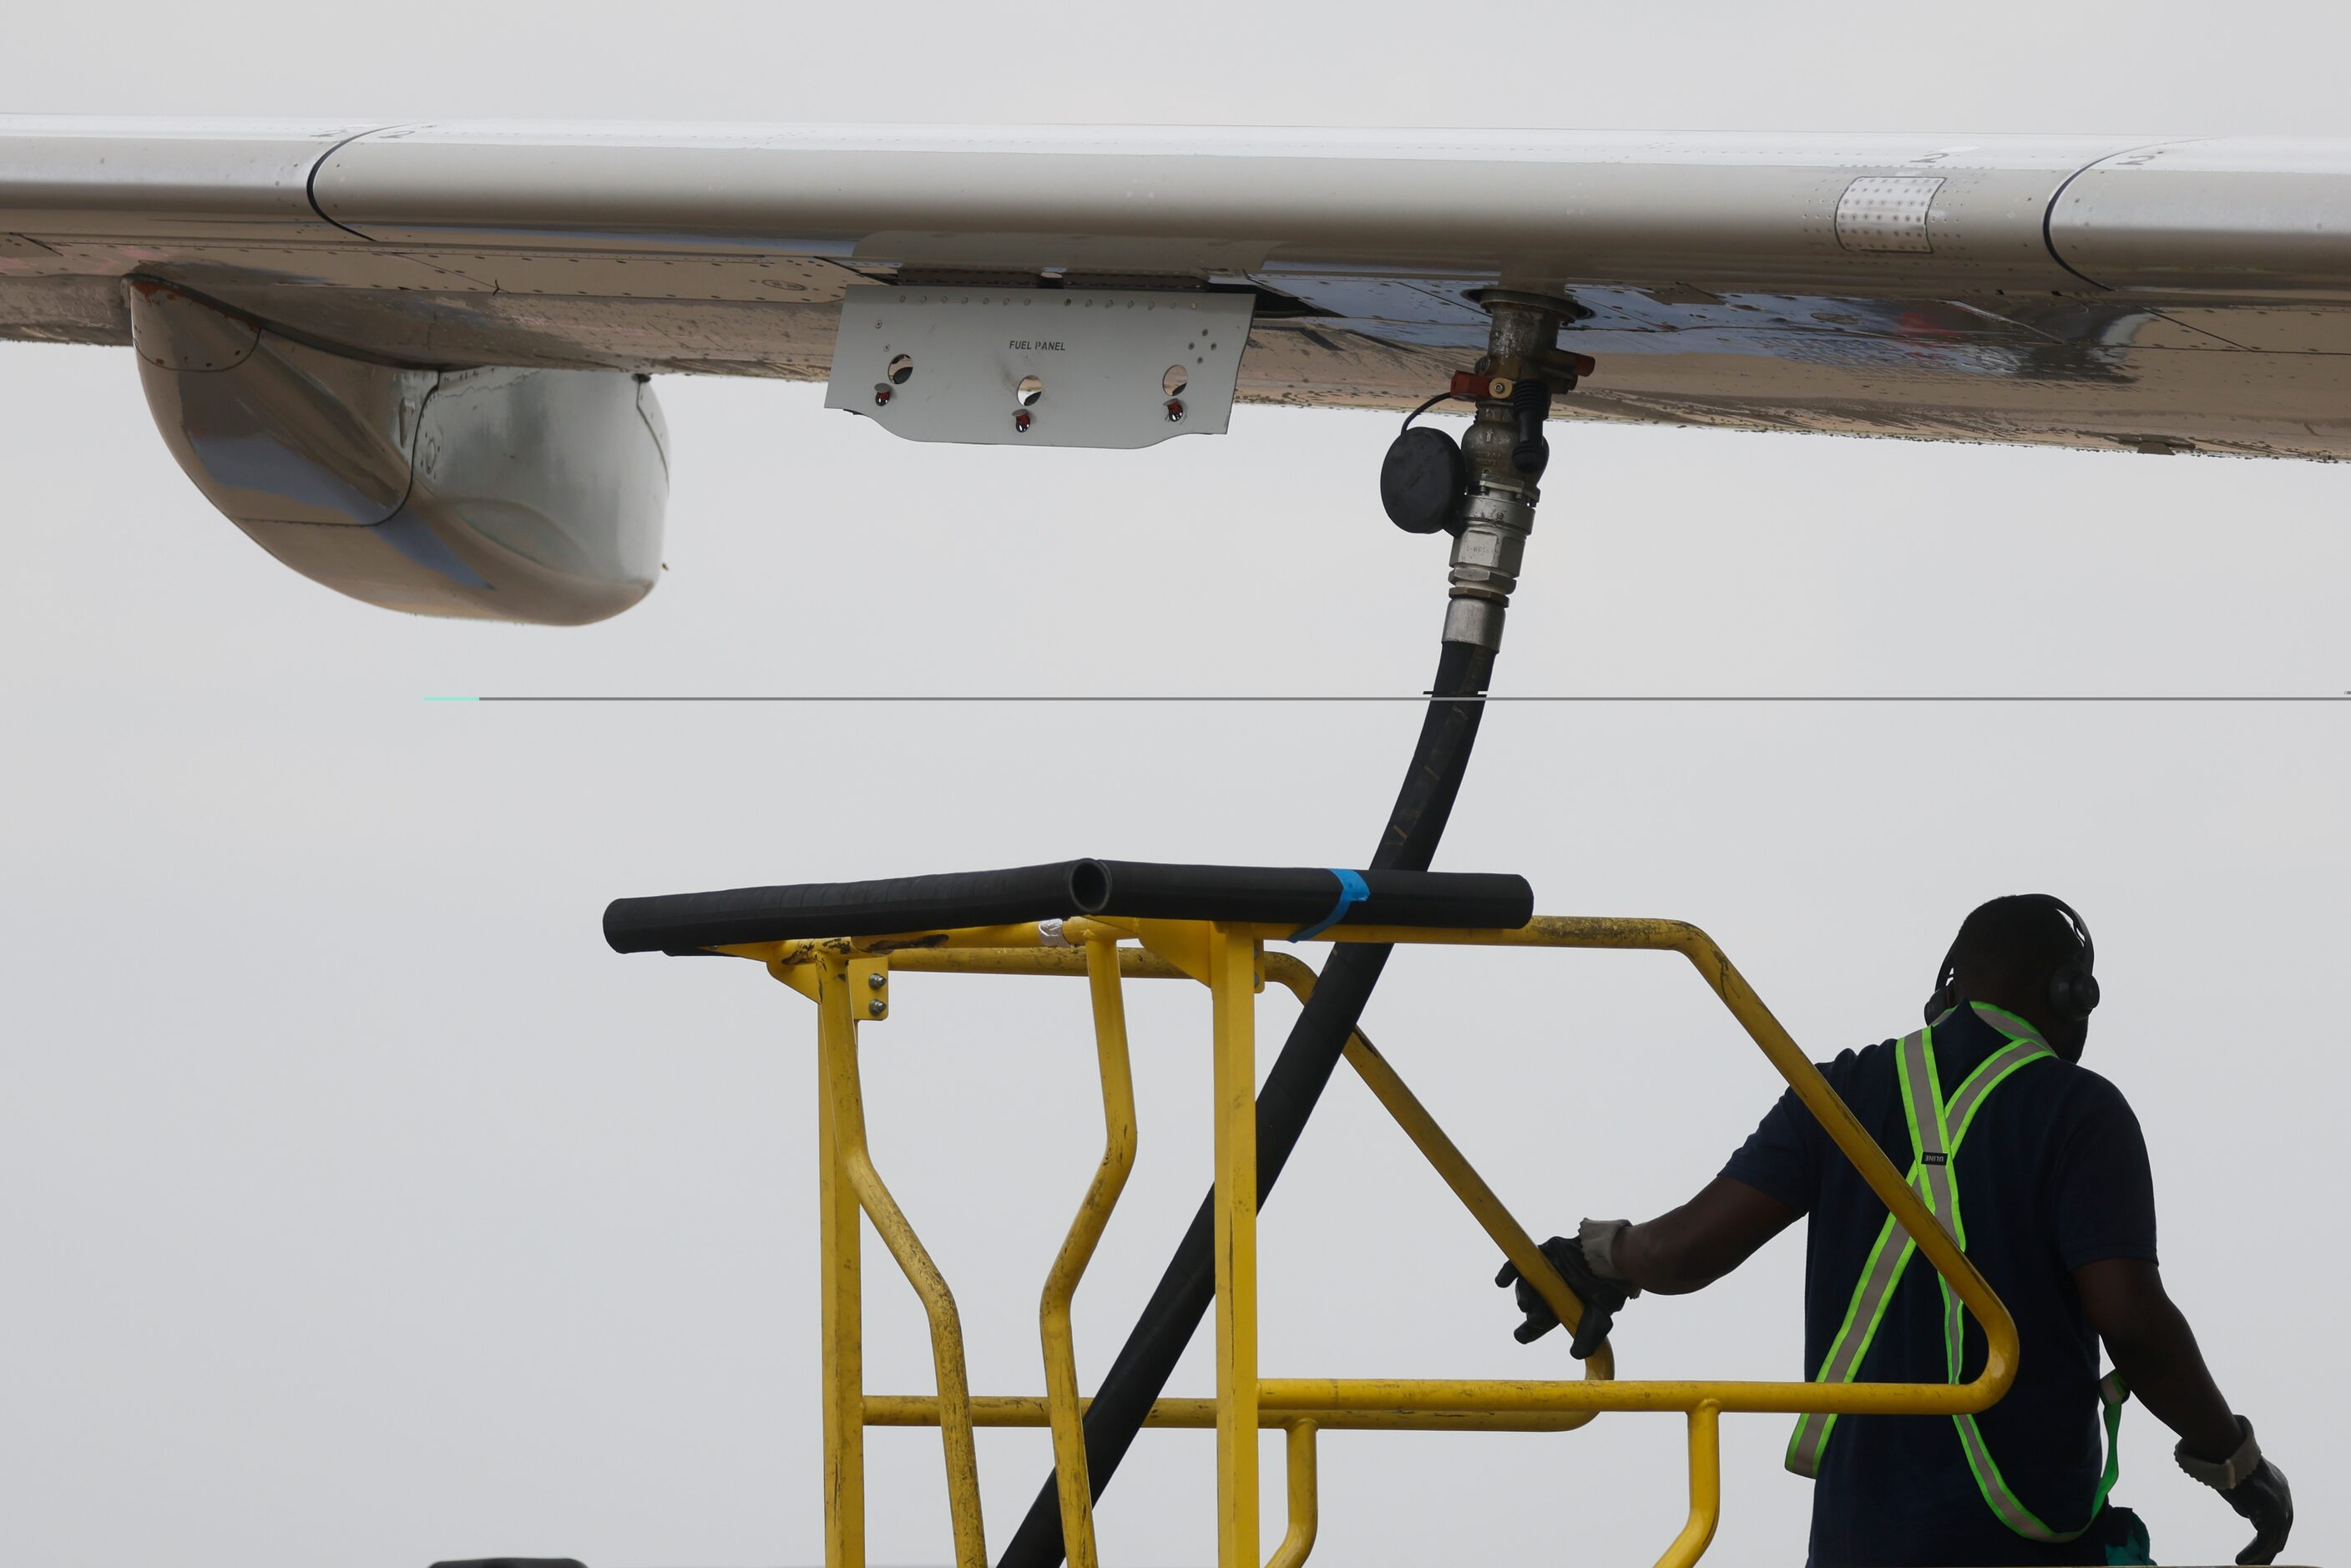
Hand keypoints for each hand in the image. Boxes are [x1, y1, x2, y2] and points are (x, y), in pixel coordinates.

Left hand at [1494, 1234, 1628, 1358]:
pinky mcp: (1539, 1254)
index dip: (1528, 1331)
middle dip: (1530, 1314)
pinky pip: (1517, 1263)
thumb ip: (1589, 1334)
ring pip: (1524, 1286)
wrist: (1608, 1257)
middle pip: (1531, 1304)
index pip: (1539, 1322)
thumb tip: (1577, 1355)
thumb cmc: (1606, 1288)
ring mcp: (1542, 1272)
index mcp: (1559, 1307)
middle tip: (1535, 1319)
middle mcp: (1548, 1290)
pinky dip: (1507, 1273)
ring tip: (1526, 1304)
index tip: (1521, 1336)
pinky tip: (1501, 1282)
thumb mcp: (1600, 1315)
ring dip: (1523, 1296)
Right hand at [2221, 1459, 2291, 1565]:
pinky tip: (2241, 1560)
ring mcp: (2281, 1507)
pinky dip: (2253, 1553)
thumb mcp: (2242, 1483)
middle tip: (2258, 1563)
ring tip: (2244, 1564)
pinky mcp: (2271, 1514)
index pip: (2280, 1521)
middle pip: (2280, 1534)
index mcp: (2280, 1489)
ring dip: (2260, 1556)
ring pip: (2274, 1541)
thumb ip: (2250, 1498)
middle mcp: (2285, 1499)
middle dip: (2269, 1551)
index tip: (2263, 1551)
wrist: (2225, 1449)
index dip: (2271, 1538)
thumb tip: (2247, 1514)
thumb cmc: (2226, 1461)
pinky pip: (2264, 1541)